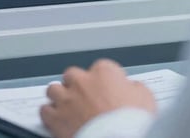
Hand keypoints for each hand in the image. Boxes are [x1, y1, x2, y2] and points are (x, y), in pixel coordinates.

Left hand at [40, 59, 156, 137]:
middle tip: (85, 98)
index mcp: (104, 72)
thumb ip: (134, 88)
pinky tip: (55, 119)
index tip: (107, 90)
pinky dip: (49, 114)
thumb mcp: (145, 98)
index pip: (101, 68)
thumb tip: (132, 88)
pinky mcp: (56, 118)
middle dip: (77, 85)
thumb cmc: (131, 121)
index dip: (104, 81)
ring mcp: (67, 99)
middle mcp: (82, 81)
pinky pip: (45, 110)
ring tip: (67, 107)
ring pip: (54, 89)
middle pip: (73, 75)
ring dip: (60, 97)